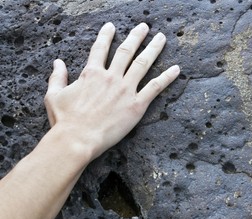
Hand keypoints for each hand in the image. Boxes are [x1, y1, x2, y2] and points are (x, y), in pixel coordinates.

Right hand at [44, 22, 179, 159]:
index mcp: (91, 73)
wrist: (77, 139)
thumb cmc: (65, 120)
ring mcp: (125, 89)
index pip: (100, 48)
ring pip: (143, 63)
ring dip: (153, 49)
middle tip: (145, 27)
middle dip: (136, 36)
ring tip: (161, 38)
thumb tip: (57, 62)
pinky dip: (167, 77)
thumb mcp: (53, 95)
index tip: (111, 26)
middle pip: (126, 51)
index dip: (106, 35)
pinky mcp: (136, 105)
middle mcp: (111, 77)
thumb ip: (58, 76)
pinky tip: (177, 69)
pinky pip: (156, 87)